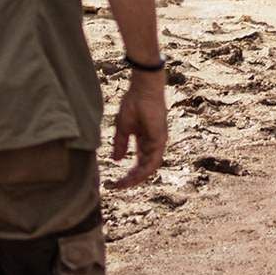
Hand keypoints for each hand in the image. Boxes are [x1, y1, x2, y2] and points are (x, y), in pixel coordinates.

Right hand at [110, 70, 169, 189]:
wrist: (142, 88)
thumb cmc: (134, 103)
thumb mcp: (123, 127)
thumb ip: (120, 144)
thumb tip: (116, 160)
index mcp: (145, 141)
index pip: (139, 163)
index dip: (129, 174)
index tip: (116, 182)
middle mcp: (153, 144)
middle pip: (145, 168)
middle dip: (133, 179)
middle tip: (119, 186)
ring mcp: (158, 142)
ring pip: (150, 167)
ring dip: (137, 177)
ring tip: (124, 184)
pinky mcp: (160, 138)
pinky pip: (153, 159)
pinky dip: (144, 169)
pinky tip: (134, 175)